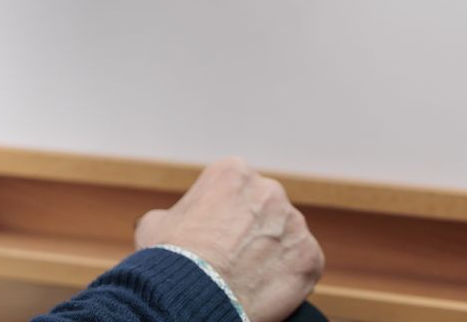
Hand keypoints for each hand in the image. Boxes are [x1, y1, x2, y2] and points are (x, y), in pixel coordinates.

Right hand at [134, 157, 323, 321]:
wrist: (194, 294)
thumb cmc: (172, 258)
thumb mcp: (156, 222)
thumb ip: (176, 213)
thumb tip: (174, 223)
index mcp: (233, 172)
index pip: (236, 190)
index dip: (224, 215)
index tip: (216, 235)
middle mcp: (269, 189)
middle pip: (265, 209)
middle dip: (253, 230)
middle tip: (234, 258)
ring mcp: (293, 223)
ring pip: (285, 237)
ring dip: (273, 252)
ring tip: (248, 277)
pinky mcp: (309, 255)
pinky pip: (302, 264)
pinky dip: (289, 277)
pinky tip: (265, 289)